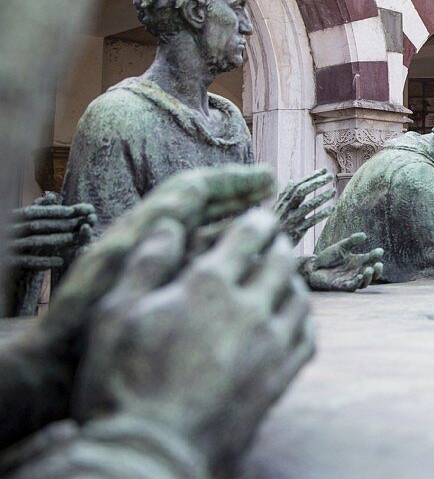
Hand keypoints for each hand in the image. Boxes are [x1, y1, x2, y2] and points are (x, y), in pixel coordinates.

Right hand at [7, 193, 94, 269]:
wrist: (0, 254)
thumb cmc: (13, 235)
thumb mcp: (22, 220)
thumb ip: (37, 209)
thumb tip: (52, 196)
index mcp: (13, 219)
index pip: (34, 211)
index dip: (52, 211)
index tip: (71, 211)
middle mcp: (10, 230)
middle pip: (36, 225)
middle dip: (58, 224)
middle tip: (78, 224)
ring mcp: (8, 245)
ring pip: (33, 241)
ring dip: (54, 240)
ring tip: (72, 239)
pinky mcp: (9, 261)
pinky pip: (27, 260)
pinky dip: (44, 260)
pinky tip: (61, 261)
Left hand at [34, 165, 276, 362]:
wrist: (56, 362)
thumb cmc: (80, 316)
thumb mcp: (116, 267)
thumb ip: (151, 233)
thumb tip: (187, 200)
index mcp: (140, 230)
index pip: (191, 191)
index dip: (231, 181)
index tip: (266, 179)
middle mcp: (150, 241)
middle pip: (200, 206)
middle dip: (236, 194)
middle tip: (271, 189)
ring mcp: (155, 266)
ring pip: (202, 233)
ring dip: (233, 222)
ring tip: (267, 223)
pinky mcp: (158, 291)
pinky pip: (197, 263)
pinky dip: (223, 254)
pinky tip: (246, 263)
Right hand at [72, 207, 313, 475]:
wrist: (150, 451)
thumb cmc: (121, 382)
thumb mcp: (116, 315)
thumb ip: (146, 263)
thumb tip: (169, 222)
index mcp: (209, 285)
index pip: (249, 235)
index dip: (258, 219)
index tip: (261, 213)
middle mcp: (249, 308)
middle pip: (282, 261)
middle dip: (281, 244)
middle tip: (278, 240)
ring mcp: (271, 345)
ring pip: (300, 297)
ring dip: (295, 280)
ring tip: (286, 277)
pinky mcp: (280, 378)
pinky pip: (308, 337)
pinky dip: (305, 320)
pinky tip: (295, 320)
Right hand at [274, 169, 336, 245]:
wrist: (266, 247)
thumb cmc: (275, 226)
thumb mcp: (277, 210)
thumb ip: (284, 196)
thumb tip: (292, 181)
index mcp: (282, 202)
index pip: (297, 185)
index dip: (311, 176)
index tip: (324, 170)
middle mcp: (285, 209)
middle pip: (301, 191)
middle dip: (316, 182)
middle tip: (330, 176)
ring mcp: (291, 220)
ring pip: (307, 206)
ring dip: (321, 197)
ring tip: (333, 190)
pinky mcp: (296, 231)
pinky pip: (311, 221)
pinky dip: (321, 214)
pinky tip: (332, 209)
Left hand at [301, 234, 383, 290]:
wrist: (312, 267)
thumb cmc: (327, 257)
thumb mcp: (340, 247)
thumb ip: (352, 241)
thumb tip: (364, 235)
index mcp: (358, 261)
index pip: (371, 259)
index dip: (376, 255)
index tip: (379, 251)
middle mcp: (357, 271)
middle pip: (372, 273)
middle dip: (378, 270)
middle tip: (378, 264)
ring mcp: (351, 279)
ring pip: (365, 282)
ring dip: (369, 277)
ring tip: (369, 269)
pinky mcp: (343, 286)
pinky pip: (353, 287)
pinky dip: (358, 282)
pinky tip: (360, 277)